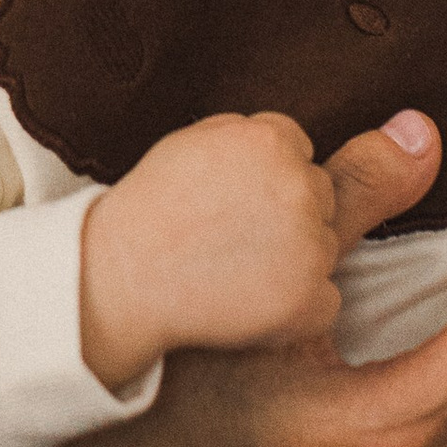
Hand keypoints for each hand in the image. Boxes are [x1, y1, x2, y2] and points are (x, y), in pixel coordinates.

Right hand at [80, 112, 351, 391]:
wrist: (123, 279)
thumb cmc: (151, 210)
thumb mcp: (192, 144)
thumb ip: (247, 136)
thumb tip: (290, 142)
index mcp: (271, 142)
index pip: (300, 151)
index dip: (266, 179)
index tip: (235, 202)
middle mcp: (299, 187)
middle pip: (320, 197)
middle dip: (289, 215)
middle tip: (233, 238)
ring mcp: (309, 246)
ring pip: (324, 249)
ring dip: (294, 262)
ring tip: (232, 272)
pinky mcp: (309, 300)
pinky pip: (323, 302)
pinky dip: (295, 309)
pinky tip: (247, 304)